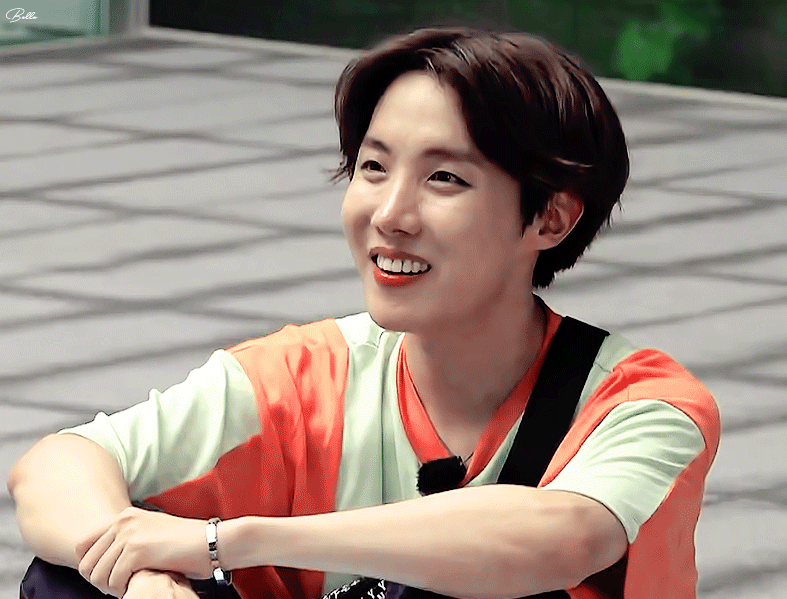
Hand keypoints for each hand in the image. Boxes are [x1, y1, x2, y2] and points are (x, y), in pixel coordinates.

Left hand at [77, 506, 211, 596]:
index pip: (84, 545)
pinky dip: (123, 590)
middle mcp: (123, 522)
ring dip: (111, 588)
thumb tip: (103, 564)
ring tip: (130, 586)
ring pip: (98, 574)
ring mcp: (129, 535)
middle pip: (87, 563)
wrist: (213, 542)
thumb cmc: (188, 543)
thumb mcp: (152, 534)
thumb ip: (128, 541)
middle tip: (119, 586)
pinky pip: (114, 580)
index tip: (108, 577)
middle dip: (100, 580)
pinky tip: (139, 584)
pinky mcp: (137, 551)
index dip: (92, 567)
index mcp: (125, 516)